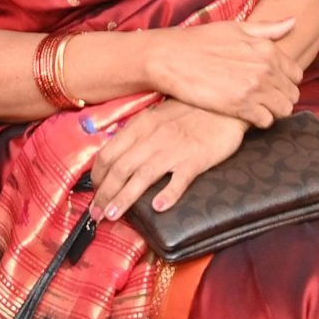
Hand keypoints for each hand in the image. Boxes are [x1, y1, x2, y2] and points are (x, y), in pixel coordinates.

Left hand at [90, 100, 248, 220]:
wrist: (224, 103)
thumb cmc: (191, 109)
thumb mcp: (157, 114)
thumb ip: (137, 133)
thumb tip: (116, 153)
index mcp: (140, 125)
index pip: (108, 153)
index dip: (96, 177)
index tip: (93, 192)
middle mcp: (152, 137)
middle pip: (120, 169)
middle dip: (103, 194)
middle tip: (95, 214)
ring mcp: (174, 149)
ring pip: (141, 177)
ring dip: (123, 198)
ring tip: (112, 215)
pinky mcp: (196, 159)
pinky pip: (179, 179)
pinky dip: (168, 194)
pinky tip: (158, 208)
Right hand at [143, 18, 300, 124]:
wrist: (171, 58)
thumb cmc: (200, 41)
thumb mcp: (236, 28)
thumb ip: (268, 29)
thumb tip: (293, 22)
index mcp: (267, 49)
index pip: (296, 73)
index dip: (285, 80)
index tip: (271, 83)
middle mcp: (266, 69)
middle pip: (292, 94)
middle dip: (281, 96)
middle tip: (262, 97)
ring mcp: (254, 89)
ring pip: (283, 110)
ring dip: (272, 110)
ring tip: (255, 106)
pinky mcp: (240, 107)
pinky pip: (266, 121)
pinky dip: (259, 120)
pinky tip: (245, 113)